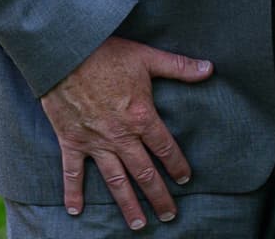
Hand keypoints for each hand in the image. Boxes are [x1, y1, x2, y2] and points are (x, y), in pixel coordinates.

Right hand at [40, 36, 213, 229]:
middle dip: (159, 196)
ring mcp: (95, 142)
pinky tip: (76, 211)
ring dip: (127, 204)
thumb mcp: (147, 57)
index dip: (177, 165)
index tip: (185, 180)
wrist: (64, 54)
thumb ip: (179, 67)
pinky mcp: (71, 142)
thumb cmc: (107, 53)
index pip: (165, 148)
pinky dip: (73, 193)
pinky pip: (73, 173)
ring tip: (138, 224)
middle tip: (169, 216)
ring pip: (115, 181)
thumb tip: (209, 68)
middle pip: (144, 173)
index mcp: (141, 117)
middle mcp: (120, 136)